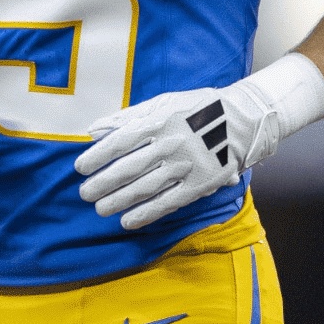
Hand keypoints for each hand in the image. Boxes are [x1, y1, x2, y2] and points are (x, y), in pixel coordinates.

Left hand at [75, 85, 273, 229]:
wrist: (242, 120)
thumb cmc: (196, 109)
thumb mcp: (162, 103)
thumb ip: (127, 116)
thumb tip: (94, 128)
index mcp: (159, 122)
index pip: (120, 141)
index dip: (98, 156)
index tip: (80, 167)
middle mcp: (170, 145)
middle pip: (129, 168)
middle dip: (103, 183)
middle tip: (85, 193)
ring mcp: (185, 166)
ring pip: (145, 188)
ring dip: (119, 200)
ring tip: (100, 208)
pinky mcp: (200, 185)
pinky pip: (169, 202)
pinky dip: (146, 213)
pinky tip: (127, 221)